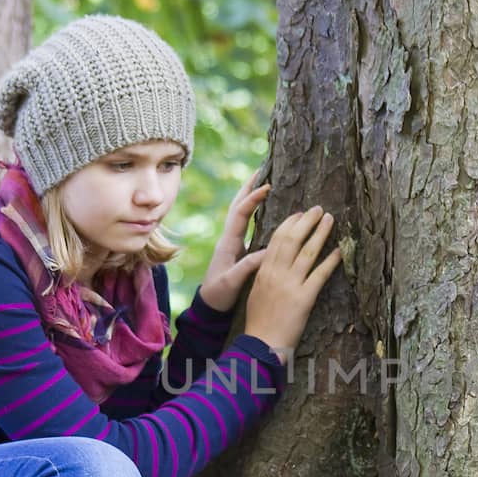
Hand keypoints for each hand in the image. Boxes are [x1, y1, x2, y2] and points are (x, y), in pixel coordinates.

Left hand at [199, 174, 271, 313]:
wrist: (209, 307)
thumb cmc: (219, 295)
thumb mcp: (232, 282)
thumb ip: (247, 266)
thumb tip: (268, 250)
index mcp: (228, 243)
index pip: (241, 213)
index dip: (253, 198)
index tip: (268, 185)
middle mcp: (229, 238)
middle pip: (238, 206)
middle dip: (249, 187)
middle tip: (261, 170)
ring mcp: (233, 243)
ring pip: (241, 213)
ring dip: (250, 196)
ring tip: (264, 182)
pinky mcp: (238, 249)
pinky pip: (247, 224)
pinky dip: (254, 211)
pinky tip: (265, 209)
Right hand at [243, 206, 342, 359]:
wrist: (261, 344)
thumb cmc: (259, 321)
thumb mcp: (257, 291)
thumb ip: (265, 273)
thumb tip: (274, 258)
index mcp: (264, 271)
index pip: (277, 239)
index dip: (290, 223)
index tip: (300, 214)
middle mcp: (276, 274)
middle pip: (292, 239)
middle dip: (306, 221)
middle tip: (318, 208)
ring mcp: (290, 285)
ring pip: (307, 252)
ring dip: (320, 233)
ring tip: (330, 219)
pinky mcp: (304, 298)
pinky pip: (320, 275)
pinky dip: (331, 260)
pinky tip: (340, 250)